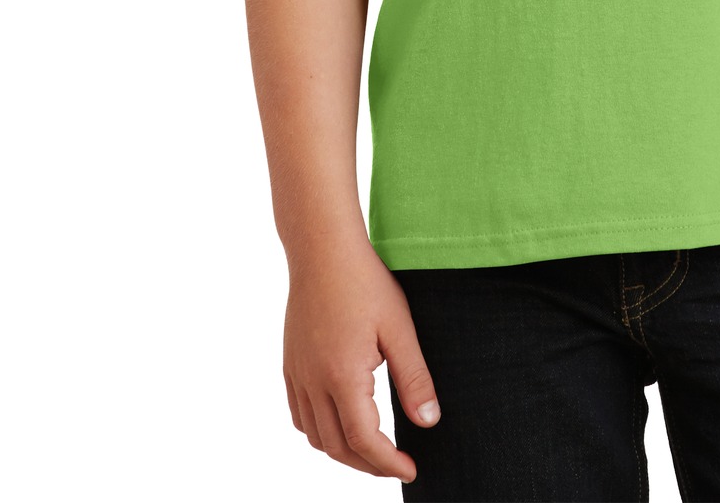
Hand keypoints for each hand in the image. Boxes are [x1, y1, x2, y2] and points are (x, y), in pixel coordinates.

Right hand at [283, 237, 441, 479]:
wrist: (323, 249)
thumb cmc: (365, 282)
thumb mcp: (399, 328)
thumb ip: (414, 378)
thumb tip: (429, 422)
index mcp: (343, 376)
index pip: (364, 441)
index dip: (388, 463)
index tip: (411, 470)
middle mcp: (314, 382)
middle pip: (338, 447)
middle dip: (368, 464)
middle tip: (397, 465)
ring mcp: (297, 374)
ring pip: (315, 436)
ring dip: (343, 451)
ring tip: (372, 449)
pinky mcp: (291, 364)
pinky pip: (300, 415)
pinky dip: (320, 431)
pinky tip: (340, 423)